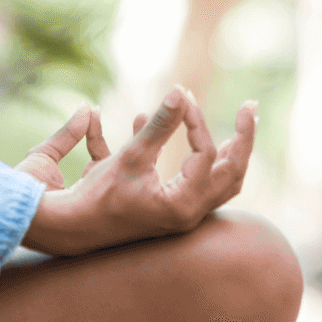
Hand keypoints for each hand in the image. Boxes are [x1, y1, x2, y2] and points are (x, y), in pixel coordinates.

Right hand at [19, 85, 256, 256]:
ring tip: (236, 129)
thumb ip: (160, 125)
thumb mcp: (130, 156)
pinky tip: (179, 135)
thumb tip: (181, 91)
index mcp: (183, 204)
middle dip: (241, 139)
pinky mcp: (170, 210)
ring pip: (219, 181)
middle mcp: (189, 214)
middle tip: (249, 109)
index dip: (196, 121)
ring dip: (226, 152)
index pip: (206, 153)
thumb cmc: (98, 196)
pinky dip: (198, 160)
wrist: (72, 230)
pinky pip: (196, 183)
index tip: (182, 97)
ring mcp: (182, 215)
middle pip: (231, 172)